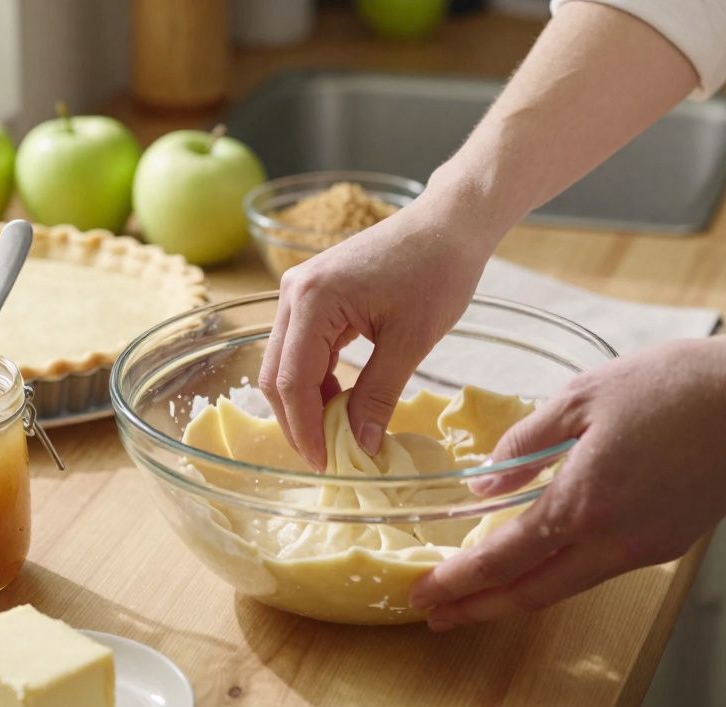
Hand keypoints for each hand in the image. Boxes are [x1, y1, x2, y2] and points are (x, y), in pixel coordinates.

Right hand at [258, 196, 496, 469]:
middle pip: (276, 374)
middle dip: (297, 420)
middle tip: (325, 457)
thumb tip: (360, 444)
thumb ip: (379, 395)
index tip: (324, 464)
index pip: (292, 380)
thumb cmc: (437, 272)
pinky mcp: (314, 294)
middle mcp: (294, 293)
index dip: (305, 428)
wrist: (448, 223)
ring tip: (336, 435)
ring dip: (305, 401)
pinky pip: (302, 347)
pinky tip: (341, 401)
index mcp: (313, 301)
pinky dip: (316, 379)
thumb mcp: (411, 341)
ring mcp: (300, 291)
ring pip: (285, 362)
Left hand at [409, 336, 725, 629]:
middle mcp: (614, 540)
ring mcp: (646, 548)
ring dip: (517, 594)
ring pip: (567, 585)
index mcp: (583, 502)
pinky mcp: (670, 543)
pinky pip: (600, 567)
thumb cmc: (671, 384)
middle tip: (435, 616)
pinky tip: (540, 562)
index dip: (460, 581)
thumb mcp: (581, 397)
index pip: (505, 557)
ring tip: (478, 595)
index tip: (423, 593)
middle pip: (532, 591)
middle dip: (478, 607)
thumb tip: (482, 484)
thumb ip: (525, 442)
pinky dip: (559, 573)